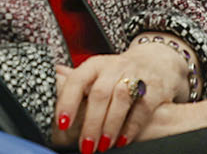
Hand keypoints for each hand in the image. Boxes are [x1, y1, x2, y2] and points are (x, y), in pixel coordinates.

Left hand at [50, 40, 190, 151]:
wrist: (157, 61)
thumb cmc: (118, 73)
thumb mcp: (96, 73)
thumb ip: (73, 80)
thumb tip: (49, 78)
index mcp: (95, 65)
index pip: (77, 80)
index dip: (68, 101)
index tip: (62, 124)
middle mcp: (114, 67)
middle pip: (100, 93)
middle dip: (91, 122)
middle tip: (85, 146)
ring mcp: (136, 75)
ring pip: (121, 99)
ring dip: (110, 125)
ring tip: (103, 146)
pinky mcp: (155, 88)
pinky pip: (142, 107)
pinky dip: (131, 126)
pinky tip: (122, 140)